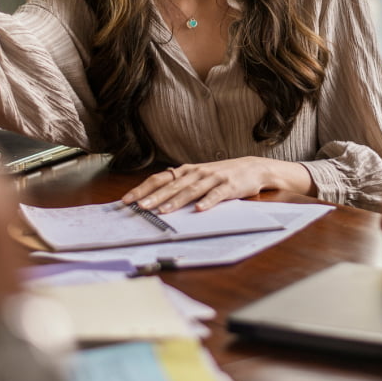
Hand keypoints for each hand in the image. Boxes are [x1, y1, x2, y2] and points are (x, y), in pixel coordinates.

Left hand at [120, 158, 313, 212]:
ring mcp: (214, 178)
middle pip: (172, 185)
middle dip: (154, 196)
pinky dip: (207, 202)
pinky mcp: (229, 186)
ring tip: (163, 211)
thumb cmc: (222, 176)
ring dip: (176, 201)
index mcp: (187, 171)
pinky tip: (199, 210)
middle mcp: (197, 172)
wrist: (254, 168)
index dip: (143, 189)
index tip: (127, 200)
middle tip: (139, 207)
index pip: (160, 179)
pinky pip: (217, 195)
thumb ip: (181, 186)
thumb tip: (155, 199)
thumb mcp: (199, 177)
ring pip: (191, 190)